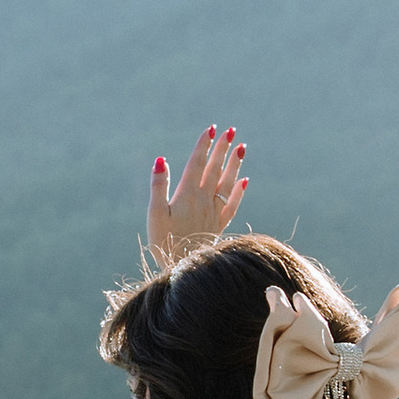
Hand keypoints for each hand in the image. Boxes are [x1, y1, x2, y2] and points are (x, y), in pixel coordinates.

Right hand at [147, 123, 247, 264]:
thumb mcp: (155, 214)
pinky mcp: (219, 226)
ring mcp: (214, 213)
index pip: (197, 163)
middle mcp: (204, 200)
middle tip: (230, 131)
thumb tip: (160, 160)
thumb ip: (158, 186)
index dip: (204, 145)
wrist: (184, 268)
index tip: (211, 129)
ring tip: (241, 148)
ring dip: (234, 164)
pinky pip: (232, 205)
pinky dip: (238, 191)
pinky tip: (244, 181)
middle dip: (222, 148)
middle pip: (214, 169)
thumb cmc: (164, 242)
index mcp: (187, 194)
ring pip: (227, 183)